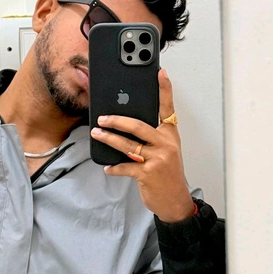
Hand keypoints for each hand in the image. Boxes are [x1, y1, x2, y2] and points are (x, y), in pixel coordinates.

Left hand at [90, 69, 193, 222]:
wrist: (175, 200)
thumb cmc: (168, 174)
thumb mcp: (166, 151)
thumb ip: (153, 137)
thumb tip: (127, 126)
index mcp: (170, 135)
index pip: (168, 108)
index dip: (164, 90)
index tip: (160, 73)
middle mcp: (166, 144)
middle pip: (138, 126)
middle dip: (117, 120)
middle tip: (102, 117)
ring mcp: (157, 159)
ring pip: (128, 145)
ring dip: (109, 139)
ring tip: (97, 134)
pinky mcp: (147, 174)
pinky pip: (125, 167)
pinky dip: (114, 167)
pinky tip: (107, 166)